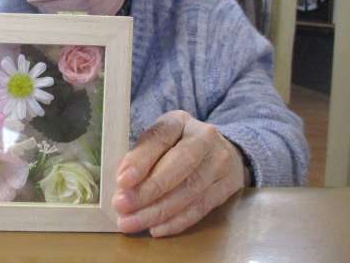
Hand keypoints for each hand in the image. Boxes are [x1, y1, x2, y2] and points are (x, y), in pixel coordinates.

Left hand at [112, 110, 246, 236]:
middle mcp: (204, 138)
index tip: (122, 181)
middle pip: (178, 166)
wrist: (219, 150)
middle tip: (122, 206)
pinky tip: (156, 228)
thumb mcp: (157, 139)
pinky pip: (201, 208)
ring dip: (158, 211)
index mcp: (179, 121)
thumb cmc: (177, 144)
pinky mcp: (228, 186)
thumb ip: (140, 156)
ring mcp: (220, 162)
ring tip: (132, 222)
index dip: (140, 160)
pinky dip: (176, 221)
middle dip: (148, 190)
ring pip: (189, 191)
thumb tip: (123, 183)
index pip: (160, 138)